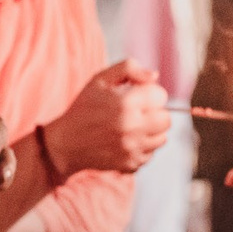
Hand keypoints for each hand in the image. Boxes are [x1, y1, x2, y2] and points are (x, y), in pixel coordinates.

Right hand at [43, 61, 169, 175]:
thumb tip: (155, 76)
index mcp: (126, 103)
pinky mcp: (131, 163)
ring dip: (152, 131)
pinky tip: (126, 140)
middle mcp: (131, 127)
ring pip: (162, 137)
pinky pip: (152, 153)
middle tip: (137, 112)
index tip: (137, 96)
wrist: (66, 143)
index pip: (161, 96)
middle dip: (155, 112)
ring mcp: (132, 148)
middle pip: (166, 118)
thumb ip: (129, 68)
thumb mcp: (100, 79)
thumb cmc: (84, 107)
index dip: (150, 93)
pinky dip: (143, 147)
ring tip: (132, 126)